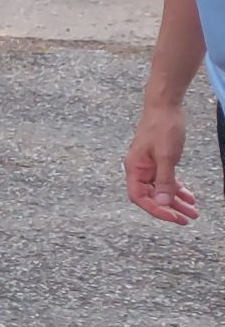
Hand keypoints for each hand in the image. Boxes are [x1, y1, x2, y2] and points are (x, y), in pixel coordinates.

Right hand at [125, 100, 199, 225]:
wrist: (165, 106)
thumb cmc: (162, 128)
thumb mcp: (166, 156)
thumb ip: (164, 181)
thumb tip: (161, 204)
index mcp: (134, 168)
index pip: (139, 197)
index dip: (156, 210)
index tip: (174, 217)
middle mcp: (139, 169)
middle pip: (151, 196)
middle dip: (169, 209)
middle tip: (187, 220)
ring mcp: (149, 166)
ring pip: (161, 190)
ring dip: (176, 202)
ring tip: (193, 212)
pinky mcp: (159, 161)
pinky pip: (167, 181)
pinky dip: (178, 189)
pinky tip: (190, 196)